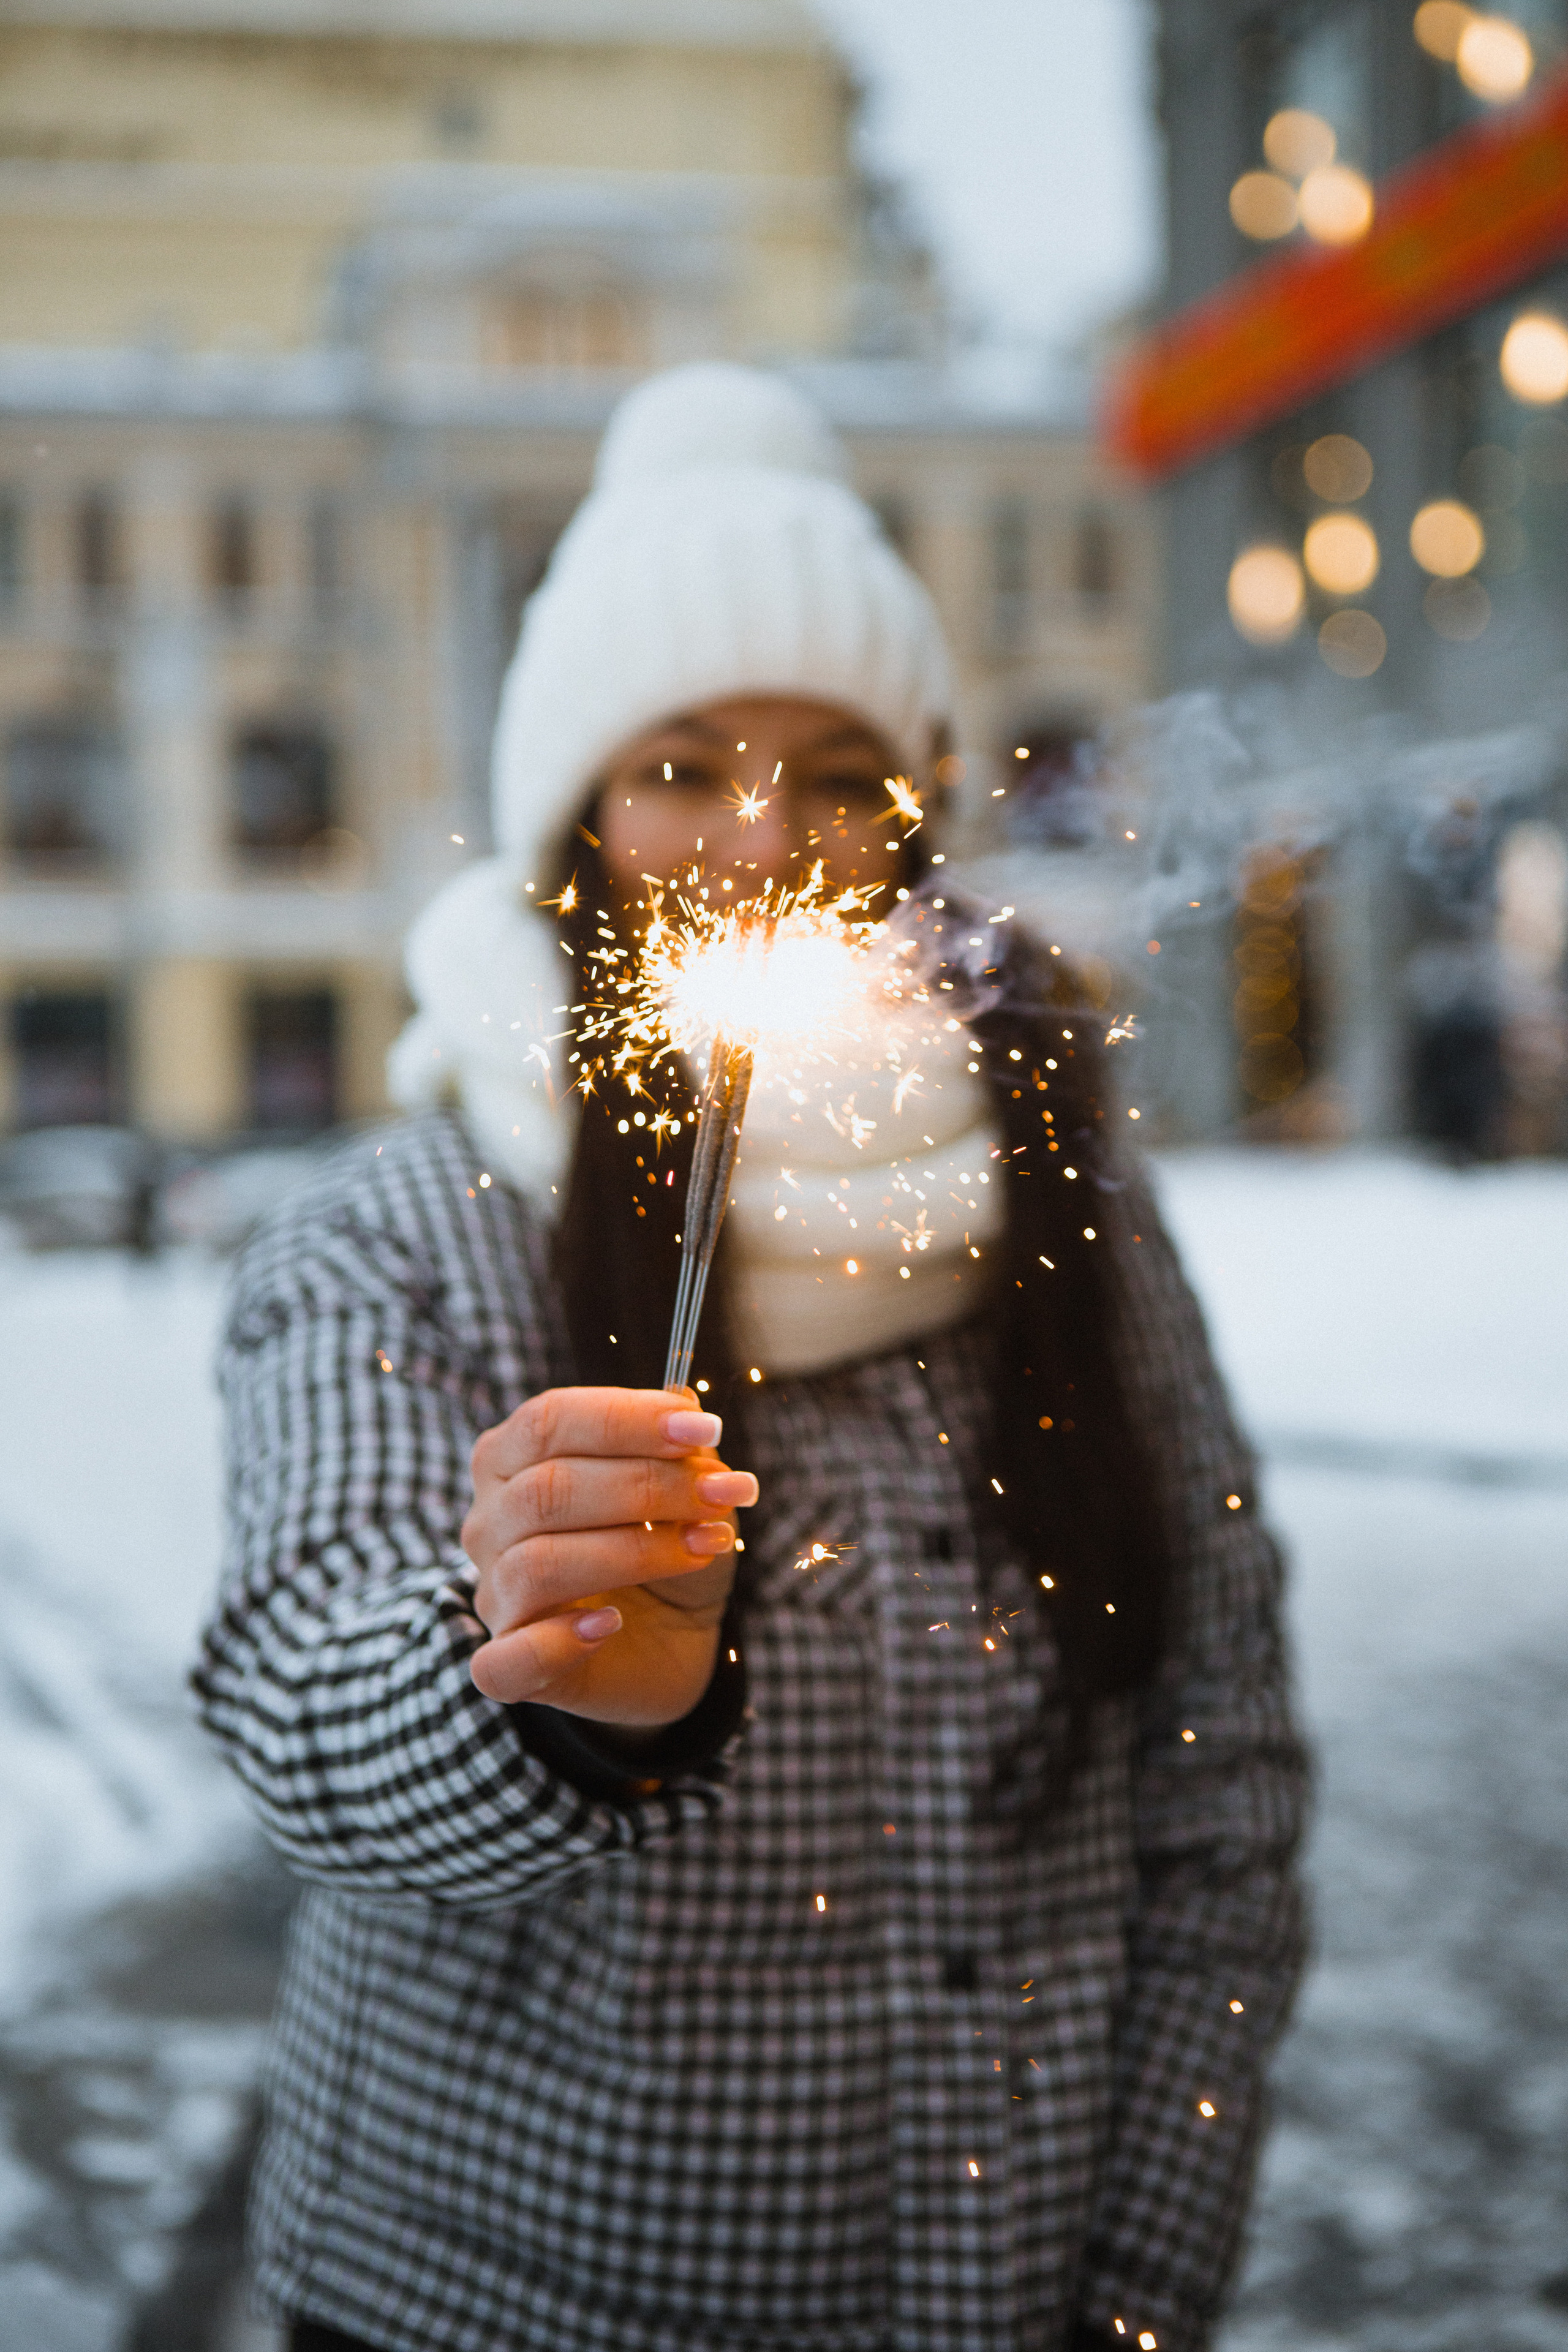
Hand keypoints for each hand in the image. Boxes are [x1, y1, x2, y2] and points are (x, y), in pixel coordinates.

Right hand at [460, 1387, 754, 1729]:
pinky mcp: (507, 1666)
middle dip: (648, 1486)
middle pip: (547, 1489)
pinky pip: (505, 1660)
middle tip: (724, 1494)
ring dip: (635, 1552)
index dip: (627, 1419)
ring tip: (705, 1546)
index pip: (549, 1420)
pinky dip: (558, 1641)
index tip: (705, 1428)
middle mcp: (489, 1522)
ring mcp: (493, 1595)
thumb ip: (679, 1450)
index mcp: (512, 1457)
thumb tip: (684, 1405)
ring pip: (539, 1564)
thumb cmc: (665, 1542)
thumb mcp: (685, 1489)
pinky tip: (610, 1624)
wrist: (672, 1634)